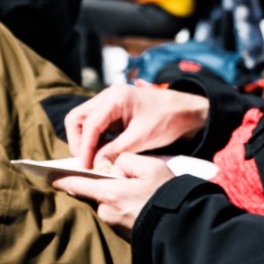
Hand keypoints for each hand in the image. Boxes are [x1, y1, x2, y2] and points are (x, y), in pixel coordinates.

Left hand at [52, 152, 175, 231]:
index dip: (61, 178)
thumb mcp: (150, 167)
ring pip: (109, 203)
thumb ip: (126, 159)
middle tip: (132, 180)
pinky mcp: (124, 234)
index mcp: (109, 193)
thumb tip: (115, 165)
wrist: (185, 226)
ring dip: (118, 196)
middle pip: (97, 193)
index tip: (48, 175)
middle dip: (107, 184)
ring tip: (144, 193)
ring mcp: (115, 225)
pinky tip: (144, 204)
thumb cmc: (168, 195)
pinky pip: (119, 214)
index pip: (77, 184)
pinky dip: (126, 207)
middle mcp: (107, 212)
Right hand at [64, 83, 208, 166]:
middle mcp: (108, 97)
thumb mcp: (142, 138)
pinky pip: (95, 125)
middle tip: (86, 162)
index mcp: (115, 98)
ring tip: (93, 160)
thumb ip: (116, 150)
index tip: (85, 166)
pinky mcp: (113, 112)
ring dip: (85, 141)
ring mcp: (109, 103)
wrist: (186, 111)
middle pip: (77, 118)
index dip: (84, 147)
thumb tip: (96, 164)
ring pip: (83, 121)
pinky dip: (94, 140)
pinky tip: (101, 154)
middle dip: (78, 142)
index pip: (89, 124)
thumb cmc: (167, 120)